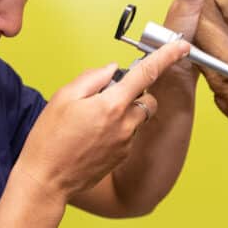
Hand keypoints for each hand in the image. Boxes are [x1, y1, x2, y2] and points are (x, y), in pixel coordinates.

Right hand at [15, 39, 190, 201]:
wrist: (46, 180)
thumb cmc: (50, 139)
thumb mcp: (64, 97)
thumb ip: (93, 77)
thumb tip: (112, 70)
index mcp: (112, 105)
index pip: (147, 74)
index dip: (167, 56)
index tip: (181, 47)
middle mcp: (125, 125)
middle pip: (148, 100)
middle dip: (136, 93)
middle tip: (106, 96)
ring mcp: (126, 143)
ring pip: (138, 118)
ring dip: (125, 112)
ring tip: (93, 120)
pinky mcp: (122, 156)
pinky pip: (129, 134)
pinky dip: (118, 128)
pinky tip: (92, 135)